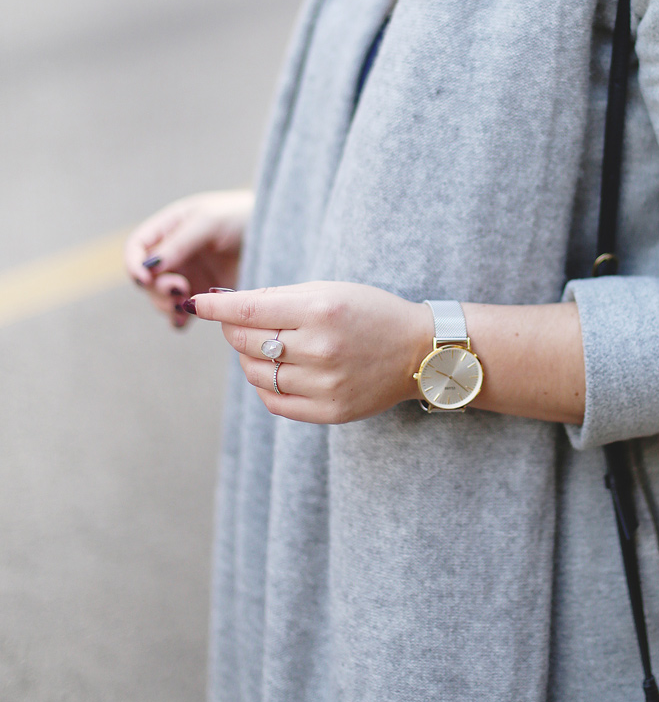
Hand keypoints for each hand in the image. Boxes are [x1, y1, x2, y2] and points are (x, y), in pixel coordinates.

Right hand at [125, 189, 254, 328]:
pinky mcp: (203, 296)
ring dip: (166, 305)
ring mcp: (186, 276)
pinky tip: (183, 321)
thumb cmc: (240, 216)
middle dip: (156, 287)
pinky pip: (181, 314)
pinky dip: (178, 319)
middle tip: (179, 288)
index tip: (145, 277)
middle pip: (146, 279)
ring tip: (185, 303)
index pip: (136, 247)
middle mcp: (172, 255)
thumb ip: (179, 242)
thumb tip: (149, 266)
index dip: (134, 263)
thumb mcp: (209, 221)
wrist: (273, 232)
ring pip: (161, 299)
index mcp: (168, 229)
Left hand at [191, 282, 433, 422]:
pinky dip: (264, 385)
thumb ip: (279, 297)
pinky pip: (274, 402)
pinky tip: (277, 371)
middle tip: (237, 322)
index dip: (216, 307)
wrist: (418, 350)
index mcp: (321, 310)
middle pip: (246, 342)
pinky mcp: (330, 411)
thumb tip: (227, 305)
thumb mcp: (330, 290)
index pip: (249, 310)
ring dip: (247, 358)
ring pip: (256, 374)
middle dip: (232, 329)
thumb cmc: (370, 312)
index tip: (196, 302)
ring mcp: (325, 384)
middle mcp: (321, 348)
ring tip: (264, 346)